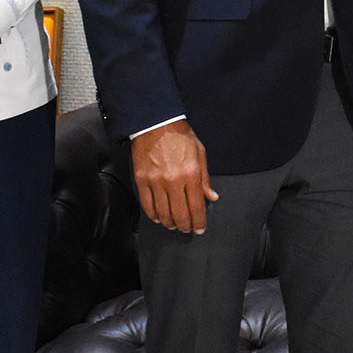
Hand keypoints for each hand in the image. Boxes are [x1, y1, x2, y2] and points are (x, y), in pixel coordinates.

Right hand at [131, 119, 217, 234]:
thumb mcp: (200, 154)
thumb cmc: (179, 136)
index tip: (199, 227)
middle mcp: (173, 180)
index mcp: (190, 173)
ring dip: (169, 223)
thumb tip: (211, 196)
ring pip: (162, 212)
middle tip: (187, 229)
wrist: (156, 123)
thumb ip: (205, 179)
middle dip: (185, 226)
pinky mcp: (142, 180)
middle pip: (179, 214)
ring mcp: (155, 181)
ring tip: (174, 225)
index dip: (199, 221)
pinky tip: (158, 217)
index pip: (196, 206)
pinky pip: (147, 204)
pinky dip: (153, 214)